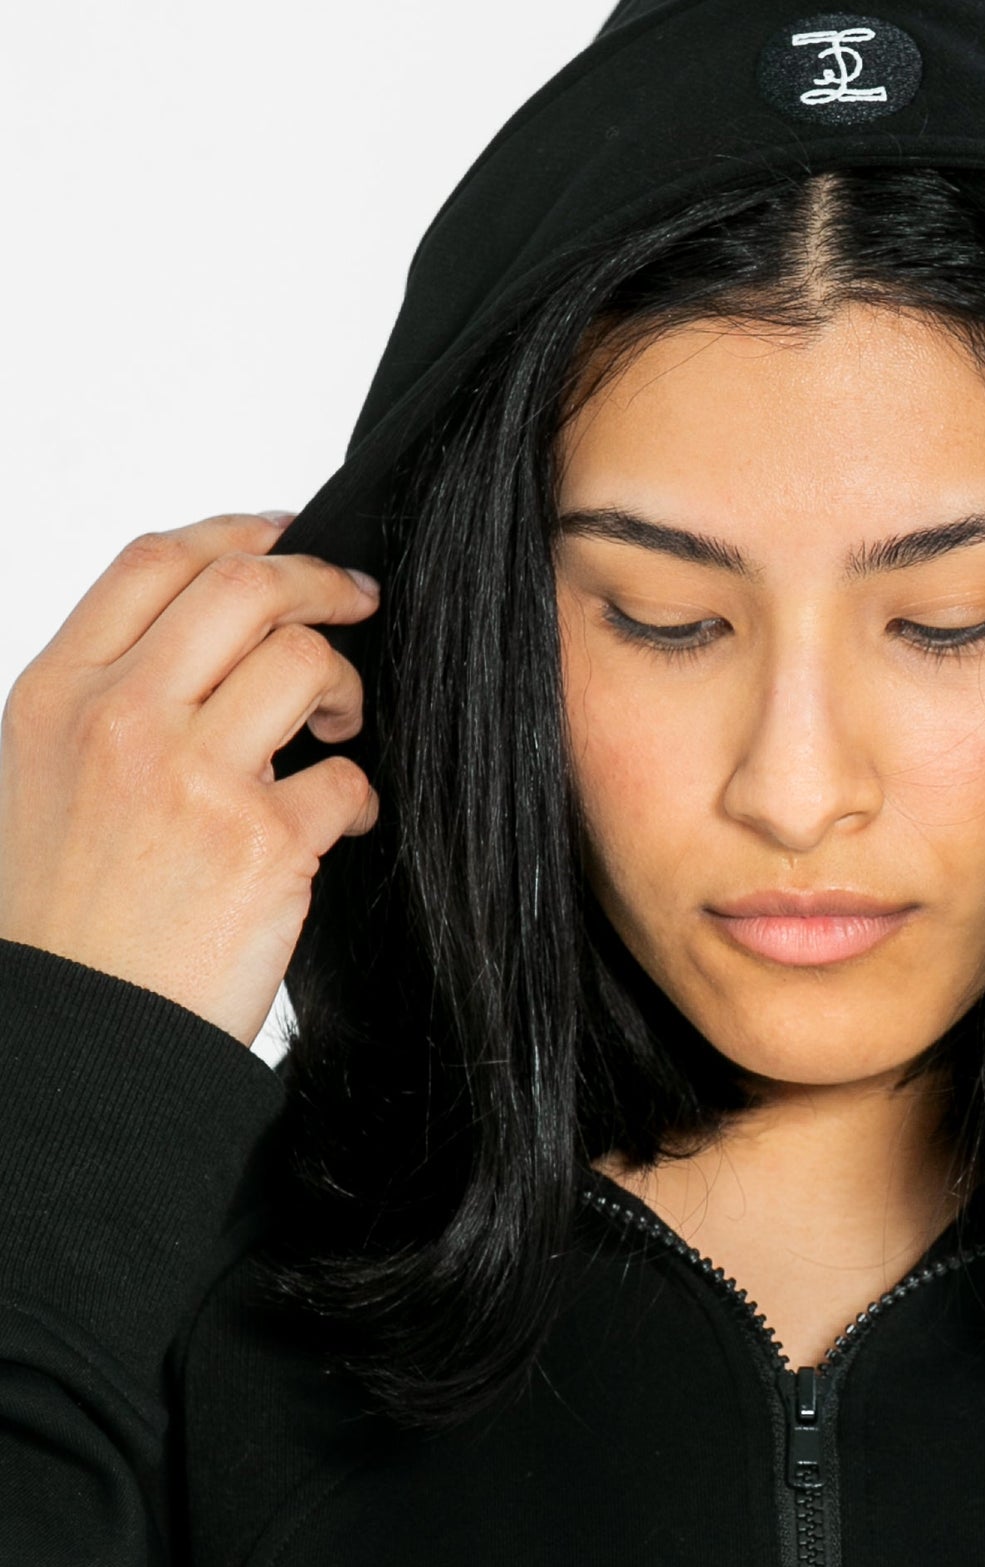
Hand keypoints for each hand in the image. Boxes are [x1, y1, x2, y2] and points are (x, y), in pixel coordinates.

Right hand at [0, 514, 381, 1045]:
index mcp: (55, 694)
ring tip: (337, 728)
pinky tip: (341, 822)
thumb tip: (211, 638)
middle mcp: (120, 719)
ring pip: (306, 663)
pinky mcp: (264, 844)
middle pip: (243, 587)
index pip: (154, 562)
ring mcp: (192, 778)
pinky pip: (346, 778)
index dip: (238, 531)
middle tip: (357, 603)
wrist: (84, 1034)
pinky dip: (359, 795)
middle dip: (320, 582)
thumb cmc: (67, 919)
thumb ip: (111, 699)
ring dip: (344, 686)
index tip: (288, 536)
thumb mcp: (43, 778)